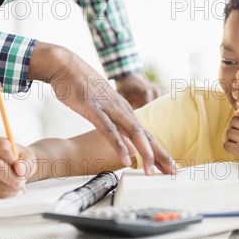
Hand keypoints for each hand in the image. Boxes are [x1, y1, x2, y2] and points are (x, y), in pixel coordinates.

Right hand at [0, 138, 36, 197]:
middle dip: (10, 177)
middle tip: (21, 182)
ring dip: (10, 186)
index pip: (1, 149)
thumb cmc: (23, 160)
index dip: (11, 159)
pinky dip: (6, 192)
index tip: (19, 167)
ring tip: (19, 184)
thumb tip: (19, 169)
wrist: (18, 168)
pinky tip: (12, 188)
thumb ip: (25, 163)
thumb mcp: (29, 158)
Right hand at [28, 42, 174, 175]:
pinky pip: (109, 130)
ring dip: (144, 152)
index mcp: (124, 111)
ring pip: (132, 133)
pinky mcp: (94, 109)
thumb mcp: (103, 108)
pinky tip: (126, 157)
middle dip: (159, 155)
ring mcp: (109, 109)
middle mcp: (121, 110)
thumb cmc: (83, 88)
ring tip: (152, 170)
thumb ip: (115, 126)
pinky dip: (119, 144)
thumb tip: (126, 145)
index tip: (169, 167)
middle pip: (146, 136)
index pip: (146, 135)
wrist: (66, 66)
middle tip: (172, 172)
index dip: (159, 151)